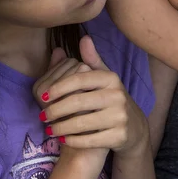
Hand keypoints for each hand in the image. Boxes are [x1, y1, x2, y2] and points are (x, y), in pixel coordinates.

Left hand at [41, 36, 148, 154]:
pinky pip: (90, 140)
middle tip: (42, 116)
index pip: (79, 79)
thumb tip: (84, 38)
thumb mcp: (104, 78)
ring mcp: (120, 117)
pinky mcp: (119, 136)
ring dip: (61, 128)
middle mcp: (118, 95)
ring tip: (50, 129)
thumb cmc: (112, 98)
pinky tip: (63, 139)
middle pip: (78, 102)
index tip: (43, 96)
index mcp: (111, 78)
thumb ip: (92, 60)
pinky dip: (73, 140)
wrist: (134, 128)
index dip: (59, 87)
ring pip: (82, 123)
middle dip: (55, 110)